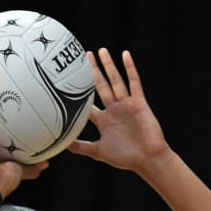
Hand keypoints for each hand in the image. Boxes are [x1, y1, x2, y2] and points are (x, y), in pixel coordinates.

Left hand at [68, 49, 169, 172]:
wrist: (147, 159)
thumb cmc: (125, 158)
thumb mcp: (98, 151)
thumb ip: (81, 147)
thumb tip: (62, 144)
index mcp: (105, 120)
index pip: (89, 104)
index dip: (79, 93)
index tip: (68, 80)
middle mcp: (114, 109)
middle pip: (101, 86)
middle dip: (93, 71)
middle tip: (85, 55)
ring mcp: (127, 105)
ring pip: (115, 81)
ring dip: (108, 66)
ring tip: (101, 51)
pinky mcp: (139, 103)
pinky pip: (134, 82)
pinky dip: (130, 68)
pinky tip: (125, 55)